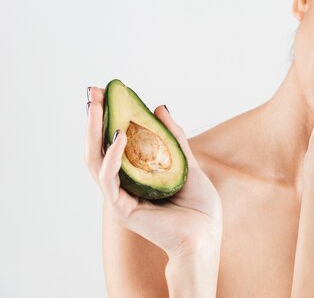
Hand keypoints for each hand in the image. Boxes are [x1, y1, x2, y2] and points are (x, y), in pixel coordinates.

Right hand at [85, 87, 222, 258]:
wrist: (207, 234)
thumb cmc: (199, 206)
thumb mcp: (187, 163)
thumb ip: (173, 138)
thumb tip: (159, 108)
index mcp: (136, 175)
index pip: (113, 143)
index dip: (107, 118)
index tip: (105, 92)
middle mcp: (123, 185)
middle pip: (98, 148)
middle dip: (94, 119)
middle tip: (93, 92)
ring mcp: (120, 197)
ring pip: (96, 160)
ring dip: (94, 131)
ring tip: (97, 105)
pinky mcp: (122, 208)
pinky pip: (110, 178)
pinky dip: (113, 155)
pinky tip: (121, 134)